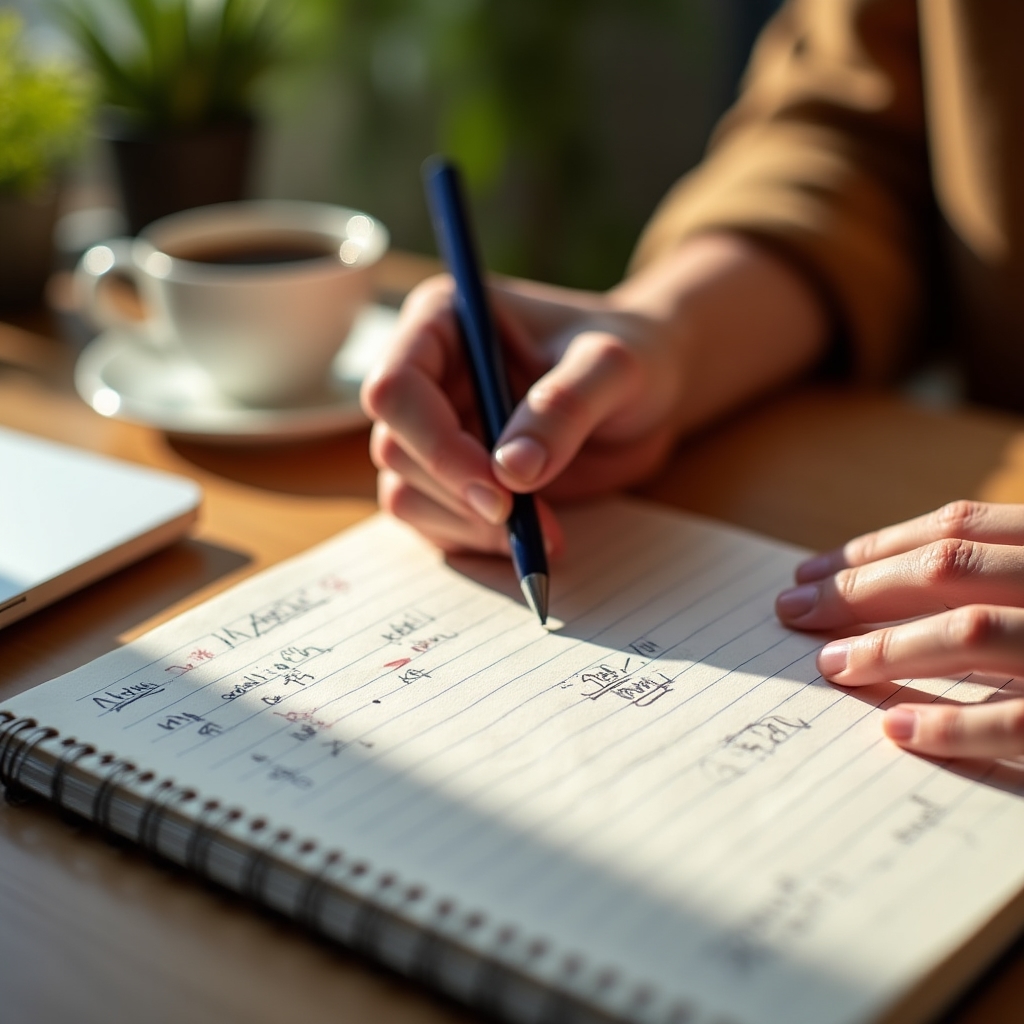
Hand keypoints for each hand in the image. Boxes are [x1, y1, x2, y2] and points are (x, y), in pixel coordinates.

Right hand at [362, 233, 825, 555]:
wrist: (650, 392)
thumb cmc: (633, 356)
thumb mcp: (614, 368)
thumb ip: (566, 407)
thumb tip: (512, 471)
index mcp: (443, 322)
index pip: (397, 388)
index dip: (435, 444)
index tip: (497, 488)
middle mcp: (427, 377)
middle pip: (395, 450)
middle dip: (459, 494)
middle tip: (527, 519)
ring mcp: (435, 431)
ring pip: (406, 494)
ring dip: (468, 526)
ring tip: (543, 531)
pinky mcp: (453, 478)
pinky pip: (435, 523)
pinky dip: (477, 540)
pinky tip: (531, 536)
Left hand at [776, 500, 1023, 759]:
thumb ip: (995, 577)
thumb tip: (887, 592)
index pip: (956, 529)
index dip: (875, 549)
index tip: (809, 572)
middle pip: (947, 569)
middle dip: (858, 589)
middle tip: (793, 612)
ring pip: (971, 631)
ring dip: (889, 647)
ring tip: (830, 665)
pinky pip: (1014, 721)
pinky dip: (951, 724)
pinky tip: (893, 728)